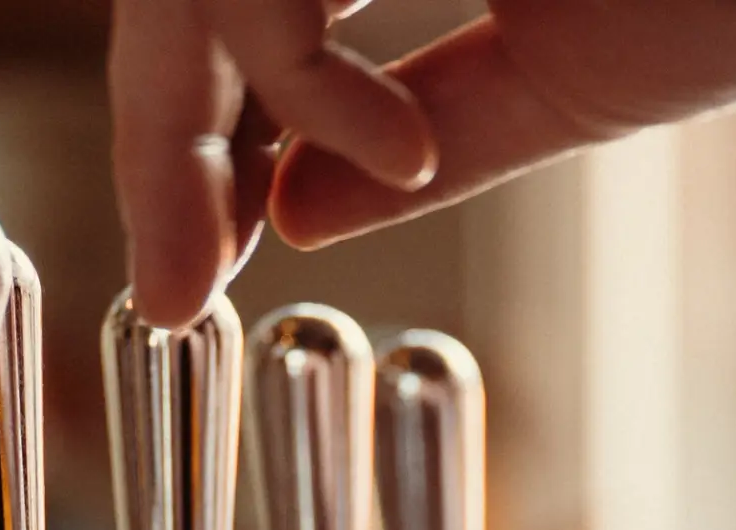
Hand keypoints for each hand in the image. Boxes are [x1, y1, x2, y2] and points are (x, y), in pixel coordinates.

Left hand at [111, 0, 735, 324]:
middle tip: (165, 296)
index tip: (191, 276)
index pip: (245, 27)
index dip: (197, 149)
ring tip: (249, 238)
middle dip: (158, 156)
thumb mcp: (576, 74)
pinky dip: (302, 68)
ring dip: (204, 124)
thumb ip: (440, 139)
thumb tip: (298, 216)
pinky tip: (390, 148)